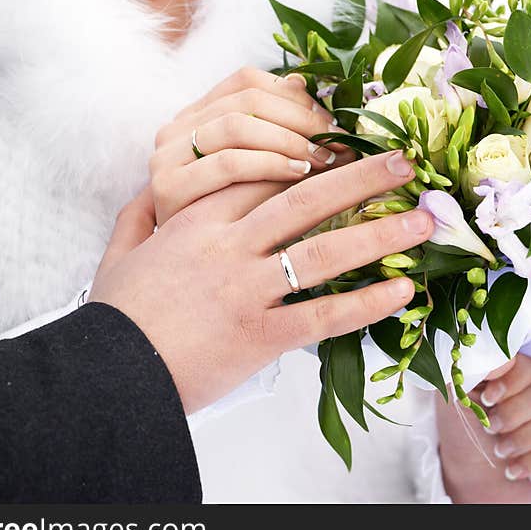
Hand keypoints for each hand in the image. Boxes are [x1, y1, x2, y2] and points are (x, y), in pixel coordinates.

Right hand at [90, 151, 432, 412]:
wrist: (106, 377)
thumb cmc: (117, 317)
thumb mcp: (120, 254)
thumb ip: (139, 216)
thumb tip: (149, 192)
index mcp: (198, 220)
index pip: (261, 174)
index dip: (308, 160)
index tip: (345, 151)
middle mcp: (230, 247)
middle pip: (306, 199)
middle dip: (361, 177)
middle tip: (404, 161)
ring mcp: (249, 289)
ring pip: (325, 250)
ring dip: (381, 233)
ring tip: (424, 220)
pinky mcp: (261, 335)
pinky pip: (324, 315)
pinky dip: (367, 303)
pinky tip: (403, 291)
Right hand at [149, 67, 354, 225]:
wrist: (164, 285)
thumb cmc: (213, 230)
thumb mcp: (243, 176)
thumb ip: (269, 137)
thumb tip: (314, 103)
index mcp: (193, 117)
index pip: (247, 81)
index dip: (295, 97)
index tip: (331, 122)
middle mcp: (174, 131)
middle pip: (248, 100)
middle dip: (302, 119)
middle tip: (338, 143)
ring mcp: (167, 158)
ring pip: (239, 126)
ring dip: (291, 140)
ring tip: (324, 160)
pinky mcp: (168, 189)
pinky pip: (229, 164)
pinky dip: (271, 165)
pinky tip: (300, 177)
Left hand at [435, 354, 530, 502]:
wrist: (471, 476)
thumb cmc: (465, 427)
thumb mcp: (460, 392)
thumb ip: (477, 364)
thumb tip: (507, 352)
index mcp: (528, 358)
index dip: (516, 378)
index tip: (488, 399)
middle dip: (519, 411)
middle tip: (492, 429)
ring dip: (529, 436)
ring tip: (501, 450)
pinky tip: (515, 468)